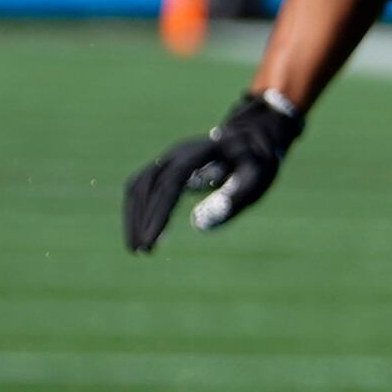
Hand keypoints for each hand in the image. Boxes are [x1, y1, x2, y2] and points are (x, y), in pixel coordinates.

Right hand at [124, 89, 303, 250]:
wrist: (249, 139)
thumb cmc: (255, 161)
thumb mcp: (257, 177)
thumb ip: (235, 197)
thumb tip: (199, 226)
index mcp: (199, 155)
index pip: (170, 185)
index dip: (158, 213)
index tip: (150, 241)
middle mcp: (177, 153)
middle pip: (148, 186)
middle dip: (141, 220)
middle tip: (140, 252)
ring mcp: (168, 157)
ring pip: (138, 185)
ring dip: (134, 216)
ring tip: (136, 248)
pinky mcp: (165, 165)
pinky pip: (142, 185)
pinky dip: (138, 208)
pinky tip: (145, 230)